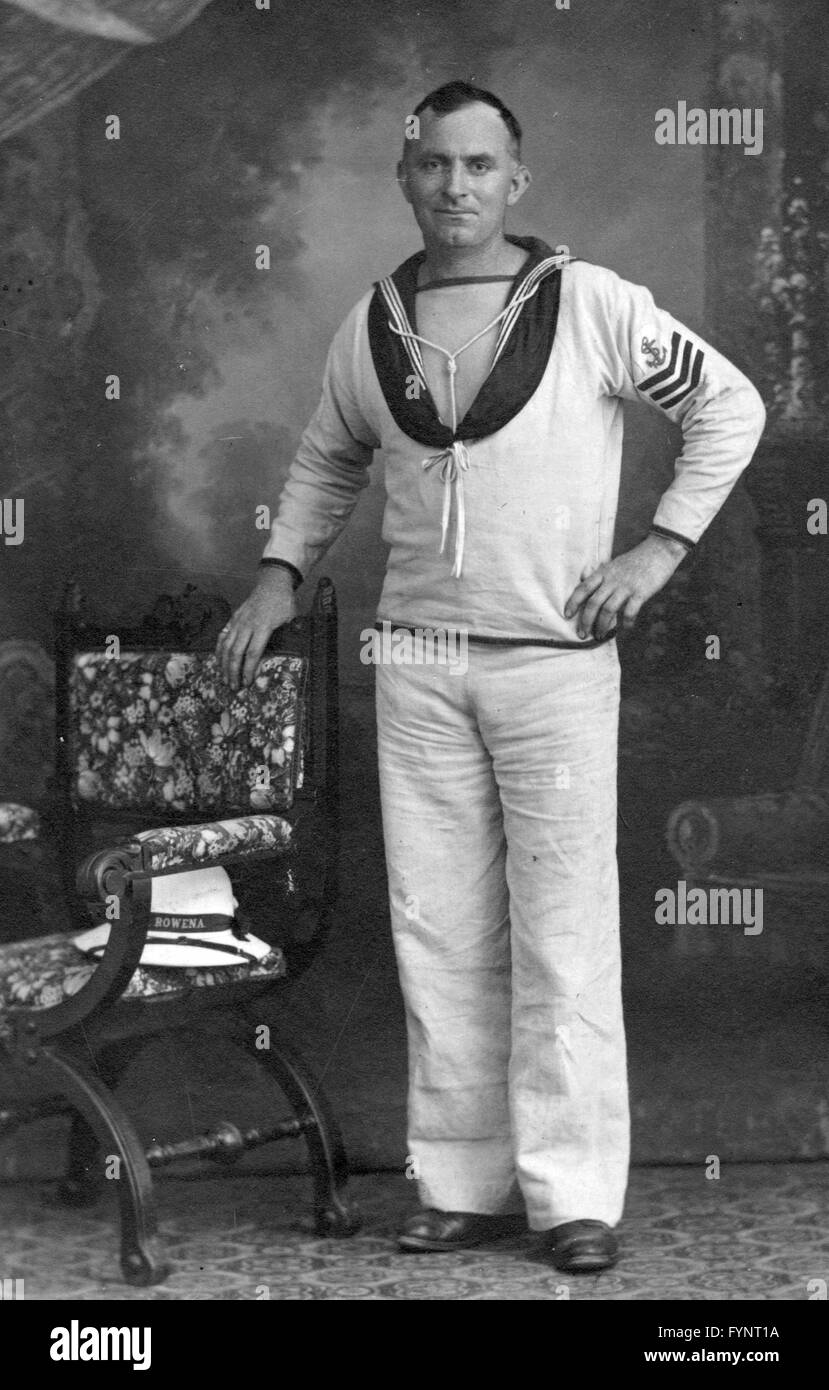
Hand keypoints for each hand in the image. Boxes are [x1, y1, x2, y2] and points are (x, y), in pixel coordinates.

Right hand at [216, 567, 297, 688]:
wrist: (272, 584)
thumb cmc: (283, 603)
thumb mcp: (290, 620)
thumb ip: (288, 636)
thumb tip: (289, 655)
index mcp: (263, 627)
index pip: (252, 653)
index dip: (248, 670)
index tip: (247, 682)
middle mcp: (247, 625)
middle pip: (236, 653)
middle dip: (233, 672)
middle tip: (234, 687)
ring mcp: (238, 622)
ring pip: (226, 646)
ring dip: (224, 665)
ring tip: (225, 679)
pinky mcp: (233, 619)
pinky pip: (222, 636)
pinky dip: (219, 650)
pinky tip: (218, 661)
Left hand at [564, 533, 686, 639]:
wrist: (659, 550)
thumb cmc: (635, 560)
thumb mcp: (613, 563)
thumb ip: (599, 573)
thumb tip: (583, 579)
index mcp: (603, 572)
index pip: (583, 588)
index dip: (573, 602)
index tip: (567, 615)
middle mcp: (612, 580)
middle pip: (593, 603)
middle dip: (586, 621)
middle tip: (583, 634)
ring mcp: (626, 586)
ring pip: (608, 609)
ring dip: (602, 625)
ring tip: (600, 635)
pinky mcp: (641, 592)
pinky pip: (630, 611)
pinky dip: (626, 622)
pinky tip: (626, 627)